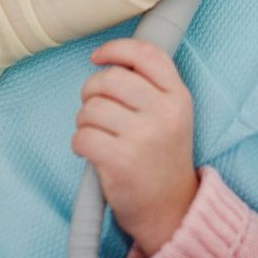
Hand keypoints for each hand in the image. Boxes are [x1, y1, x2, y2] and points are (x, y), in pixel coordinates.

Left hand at [72, 39, 199, 254]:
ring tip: (97, 133)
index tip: (97, 57)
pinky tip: (92, 151)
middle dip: (92, 90)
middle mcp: (164, 114)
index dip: (116, 48)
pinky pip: (82, 136)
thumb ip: (150, 85)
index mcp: (178, 97)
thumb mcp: (172, 115)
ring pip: (92, 108)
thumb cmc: (162, 156)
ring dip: (85, 120)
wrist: (170, 209)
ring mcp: (143, 138)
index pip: (147, 54)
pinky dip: (79, 142)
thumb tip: (108, 58)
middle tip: (95, 108)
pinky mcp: (121, 161)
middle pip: (111, 78)